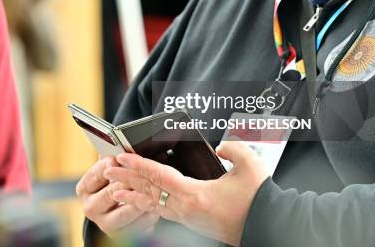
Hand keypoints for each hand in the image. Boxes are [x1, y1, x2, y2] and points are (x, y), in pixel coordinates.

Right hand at [76, 157, 159, 237]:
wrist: (115, 211)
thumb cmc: (112, 185)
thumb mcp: (108, 171)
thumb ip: (111, 160)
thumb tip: (119, 147)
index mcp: (84, 189)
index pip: (95, 175)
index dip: (107, 166)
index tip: (116, 158)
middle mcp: (90, 207)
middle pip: (110, 194)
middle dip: (127, 183)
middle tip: (139, 175)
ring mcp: (104, 223)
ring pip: (123, 212)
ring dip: (139, 201)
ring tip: (150, 193)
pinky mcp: (118, 234)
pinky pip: (135, 225)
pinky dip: (146, 216)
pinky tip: (154, 207)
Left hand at [103, 142, 268, 246]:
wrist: (267, 227)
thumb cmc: (258, 200)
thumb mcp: (250, 166)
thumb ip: (234, 149)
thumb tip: (220, 146)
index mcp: (195, 195)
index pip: (159, 176)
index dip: (139, 165)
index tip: (122, 156)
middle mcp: (186, 209)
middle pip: (149, 190)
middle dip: (126, 178)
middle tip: (107, 168)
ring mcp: (187, 218)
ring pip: (152, 203)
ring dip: (132, 192)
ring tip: (115, 187)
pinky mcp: (191, 222)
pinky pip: (161, 211)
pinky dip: (146, 203)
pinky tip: (140, 200)